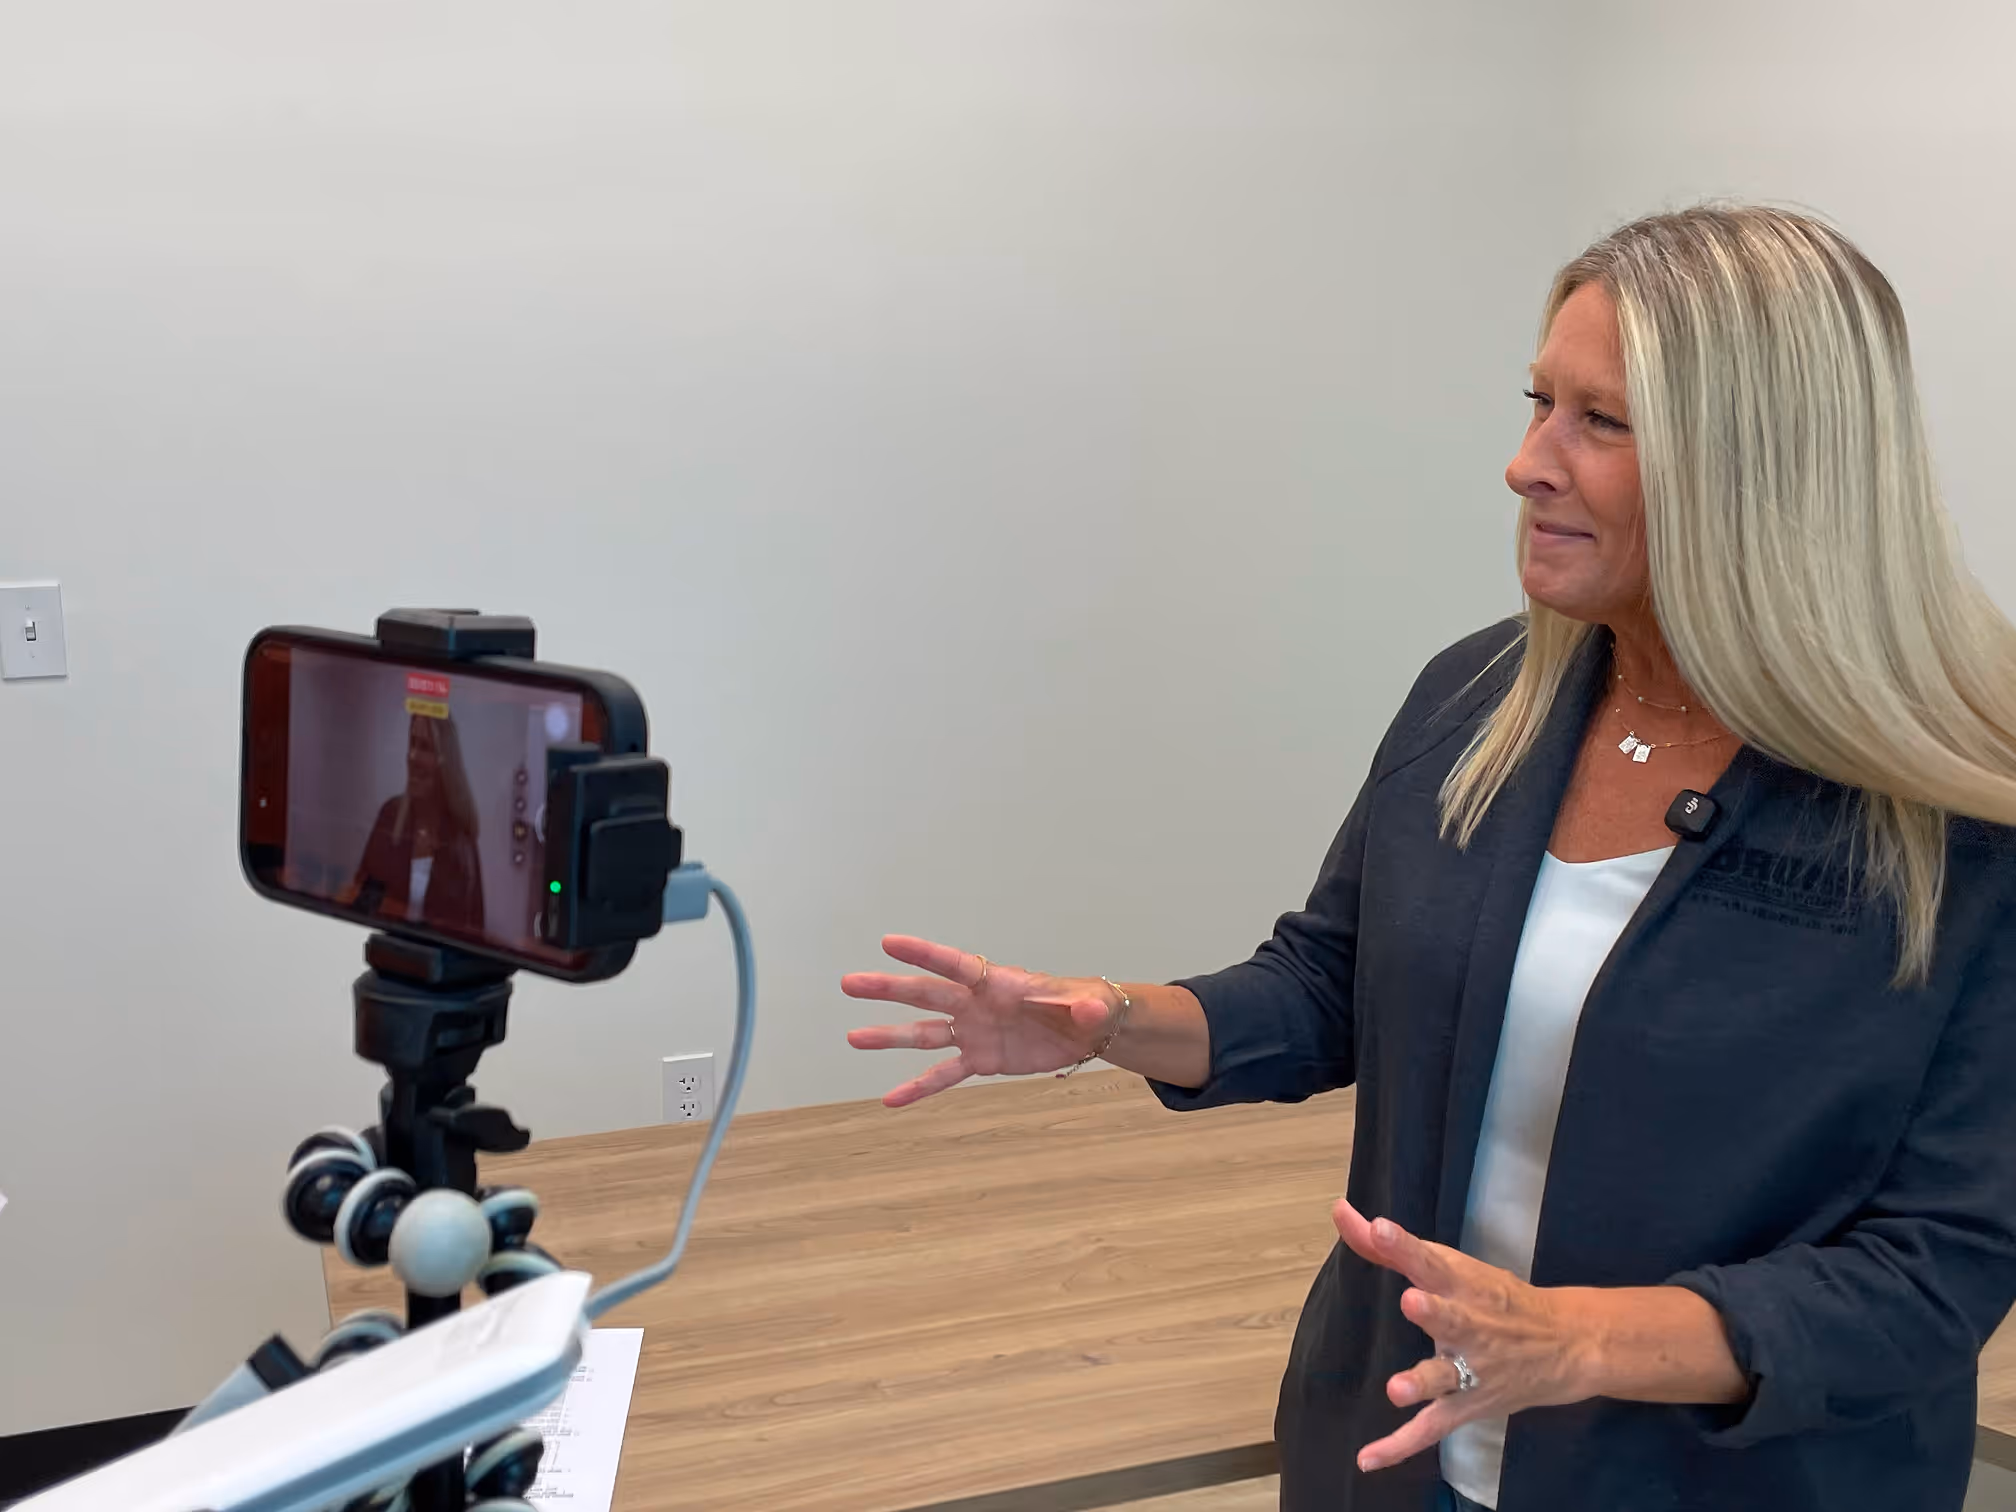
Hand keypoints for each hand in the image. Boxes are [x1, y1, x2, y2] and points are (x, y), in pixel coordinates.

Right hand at [842, 935, 1118, 1106]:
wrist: (1088, 1032)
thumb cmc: (1088, 1006)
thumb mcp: (1091, 1005)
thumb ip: (1084, 1007)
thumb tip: (1088, 1010)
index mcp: (1000, 982)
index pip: (957, 966)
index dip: (924, 955)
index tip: (889, 943)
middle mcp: (977, 1004)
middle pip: (927, 995)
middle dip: (889, 988)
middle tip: (850, 982)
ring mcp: (974, 1032)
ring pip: (924, 1035)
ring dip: (889, 1036)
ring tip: (853, 1038)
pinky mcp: (980, 1060)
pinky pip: (943, 1075)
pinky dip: (918, 1087)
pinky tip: (890, 1099)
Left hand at [1332, 1199, 1595, 1473]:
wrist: (1568, 1345)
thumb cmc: (1496, 1299)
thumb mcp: (1452, 1266)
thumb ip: (1390, 1247)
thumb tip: (1340, 1213)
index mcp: (1464, 1284)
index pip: (1432, 1261)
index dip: (1405, 1246)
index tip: (1381, 1229)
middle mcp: (1470, 1326)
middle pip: (1451, 1318)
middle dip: (1434, 1312)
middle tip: (1413, 1302)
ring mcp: (1471, 1370)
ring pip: (1446, 1377)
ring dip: (1423, 1382)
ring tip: (1398, 1389)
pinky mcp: (1468, 1405)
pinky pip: (1432, 1428)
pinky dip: (1401, 1446)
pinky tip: (1368, 1459)